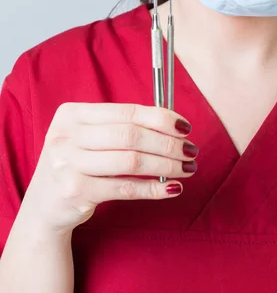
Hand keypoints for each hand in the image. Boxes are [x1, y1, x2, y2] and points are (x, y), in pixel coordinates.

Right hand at [20, 102, 197, 233]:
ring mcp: (68, 164)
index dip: (160, 118)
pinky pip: (125, 188)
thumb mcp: (86, 137)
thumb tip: (171, 123)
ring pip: (131, 161)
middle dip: (168, 143)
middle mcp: (66, 136)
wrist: (43, 207)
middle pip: (131, 135)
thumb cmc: (76, 164)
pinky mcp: (75, 192)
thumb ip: (119, 126)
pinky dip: (153, 188)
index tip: (185, 127)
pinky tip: (171, 188)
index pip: (126, 112)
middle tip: (191, 151)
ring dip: (166, 165)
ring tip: (187, 169)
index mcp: (71, 113)